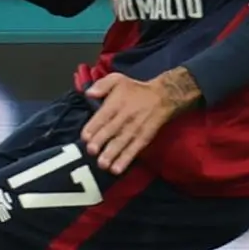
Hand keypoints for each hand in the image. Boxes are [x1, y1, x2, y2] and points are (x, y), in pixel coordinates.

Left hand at [80, 68, 199, 173]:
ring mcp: (134, 129)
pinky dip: (125, 160)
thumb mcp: (117, 79)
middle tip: (92, 152)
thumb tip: (89, 93)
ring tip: (103, 165)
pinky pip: (133, 150)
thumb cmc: (135, 89)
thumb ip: (101, 85)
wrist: (163, 96)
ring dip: (112, 155)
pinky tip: (117, 170)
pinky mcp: (143, 138)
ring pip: (121, 143)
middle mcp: (124, 117)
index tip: (85, 137)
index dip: (93, 127)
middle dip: (101, 142)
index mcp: (115, 104)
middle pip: (111, 131)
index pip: (102, 116)